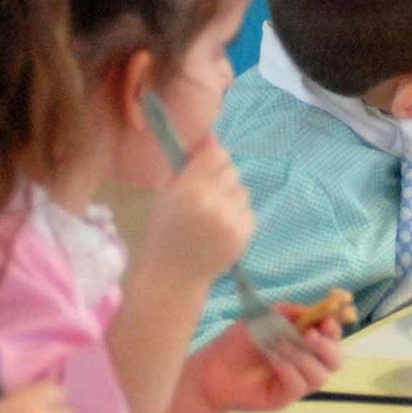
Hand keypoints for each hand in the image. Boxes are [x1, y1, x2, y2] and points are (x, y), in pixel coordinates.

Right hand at [139, 137, 253, 283]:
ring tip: (212, 216)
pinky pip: (248, 210)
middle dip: (220, 178)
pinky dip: (237, 215)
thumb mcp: (163, 191)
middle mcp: (212, 202)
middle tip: (205, 196)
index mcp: (188, 189)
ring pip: (242, 189)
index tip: (203, 169)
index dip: (210, 159)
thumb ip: (182, 161)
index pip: (216, 154)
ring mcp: (230, 219)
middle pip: (231, 169)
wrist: (174, 275)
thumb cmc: (165, 229)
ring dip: (230, 197)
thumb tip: (209, 138)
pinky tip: (220, 229)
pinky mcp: (244, 234)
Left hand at [170, 305, 343, 412]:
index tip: (325, 321)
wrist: (211, 368)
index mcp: (304, 343)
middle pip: (336, 361)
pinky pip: (298, 386)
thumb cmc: (237, 343)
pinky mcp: (284, 398)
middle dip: (327, 347)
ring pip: (320, 376)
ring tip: (280, 345)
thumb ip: (289, 312)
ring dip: (303, 357)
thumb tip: (313, 311)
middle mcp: (305, 364)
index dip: (334, 329)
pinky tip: (273, 359)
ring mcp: (296, 383)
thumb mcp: (264, 317)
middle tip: (310, 335)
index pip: (332, 338)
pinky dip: (289, 369)